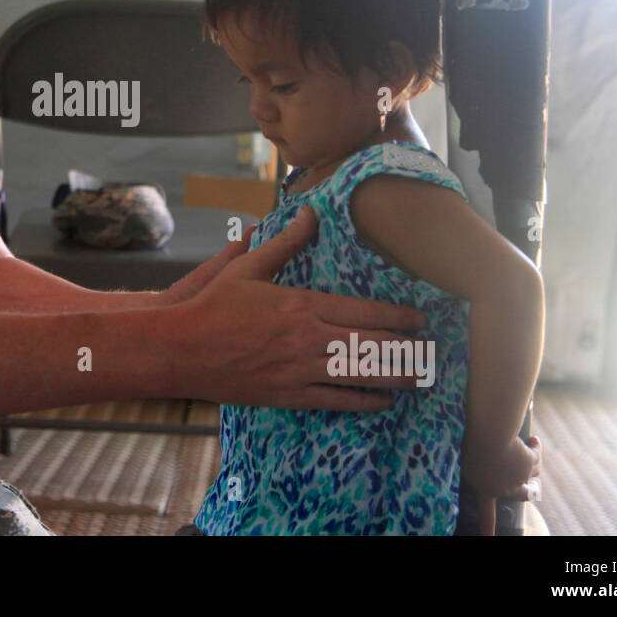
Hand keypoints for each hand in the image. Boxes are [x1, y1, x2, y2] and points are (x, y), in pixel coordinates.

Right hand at [172, 205, 431, 411]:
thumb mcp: (246, 267)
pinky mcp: (288, 395)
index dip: (400, 317)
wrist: (181, 350)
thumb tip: (309, 214)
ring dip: (397, 378)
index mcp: (302, 305)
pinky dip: (364, 401)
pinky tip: (383, 401)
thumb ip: (284, 244)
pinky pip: (336, 401)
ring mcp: (300, 371)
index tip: (422, 319)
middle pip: (374, 345)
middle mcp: (309, 339)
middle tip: (435, 352)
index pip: (365, 311)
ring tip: (422, 378)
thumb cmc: (212, 306)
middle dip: (409, 349)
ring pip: (362, 376)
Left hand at [465, 434, 541, 534]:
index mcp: (486, 490)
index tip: (488, 537)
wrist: (490, 437)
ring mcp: (520, 477)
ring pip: (532, 473)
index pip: (487, 513)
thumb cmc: (473, 446)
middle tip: (534, 486)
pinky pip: (537, 457)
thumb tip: (484, 465)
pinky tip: (533, 440)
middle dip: (531, 491)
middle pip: (524, 495)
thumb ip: (475, 468)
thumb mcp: (465, 460)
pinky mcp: (530, 462)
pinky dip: (536, 447)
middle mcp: (506, 488)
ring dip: (532, 461)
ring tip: (530, 443)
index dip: (488, 527)